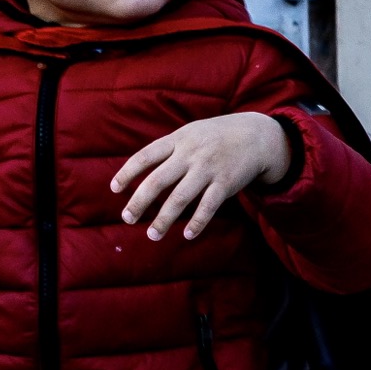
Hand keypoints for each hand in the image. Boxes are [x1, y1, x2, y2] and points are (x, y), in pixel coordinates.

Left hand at [113, 110, 295, 240]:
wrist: (256, 135)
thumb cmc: (216, 137)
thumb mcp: (190, 134)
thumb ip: (168, 150)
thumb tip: (141, 172)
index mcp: (177, 140)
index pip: (145, 156)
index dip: (128, 173)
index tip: (114, 189)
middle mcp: (190, 154)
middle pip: (158, 180)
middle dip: (139, 201)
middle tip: (127, 218)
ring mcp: (208, 168)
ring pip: (180, 197)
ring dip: (164, 219)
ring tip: (153, 235)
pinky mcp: (226, 182)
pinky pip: (208, 206)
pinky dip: (197, 222)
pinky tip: (187, 235)